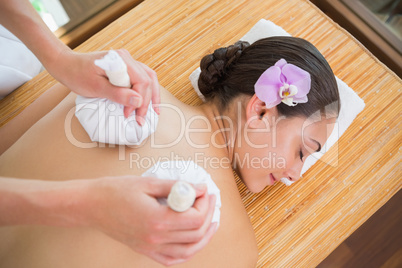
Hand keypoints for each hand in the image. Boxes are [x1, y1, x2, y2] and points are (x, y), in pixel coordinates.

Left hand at [48, 49, 159, 124]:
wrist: (66, 65)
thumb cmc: (77, 75)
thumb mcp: (95, 87)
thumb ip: (117, 93)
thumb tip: (138, 101)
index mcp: (121, 60)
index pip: (142, 81)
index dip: (139, 100)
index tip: (128, 114)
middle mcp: (127, 58)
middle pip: (148, 80)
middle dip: (146, 102)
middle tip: (140, 120)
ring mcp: (127, 62)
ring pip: (148, 78)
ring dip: (151, 96)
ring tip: (154, 112)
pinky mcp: (124, 68)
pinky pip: (141, 79)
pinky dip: (145, 91)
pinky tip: (147, 102)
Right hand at [88, 176, 216, 265]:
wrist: (91, 205)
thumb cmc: (115, 191)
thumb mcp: (148, 183)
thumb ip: (177, 186)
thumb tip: (198, 188)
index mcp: (156, 220)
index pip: (195, 218)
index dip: (205, 203)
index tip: (204, 191)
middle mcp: (155, 238)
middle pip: (195, 234)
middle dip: (208, 215)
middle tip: (208, 200)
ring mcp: (150, 247)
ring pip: (189, 250)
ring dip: (204, 236)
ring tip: (210, 221)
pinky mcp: (145, 250)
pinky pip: (173, 258)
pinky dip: (188, 251)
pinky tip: (193, 240)